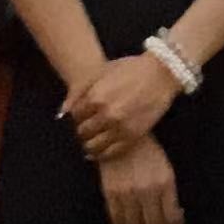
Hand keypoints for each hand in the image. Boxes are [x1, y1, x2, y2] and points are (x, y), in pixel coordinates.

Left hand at [62, 53, 179, 162]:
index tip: (81, 115)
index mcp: (96, 96)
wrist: (160, 74)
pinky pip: (110, 153)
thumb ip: (79, 90)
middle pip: (83, 131)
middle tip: (86, 128)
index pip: (75, 115)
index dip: (76, 116)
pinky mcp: (132, 137)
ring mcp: (120, 127)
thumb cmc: (130, 69)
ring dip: (89, 144)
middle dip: (82, 130)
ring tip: (92, 140)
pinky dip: (102, 154)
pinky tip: (99, 151)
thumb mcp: (102, 72)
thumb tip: (62, 111)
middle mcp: (106, 114)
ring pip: (94, 146)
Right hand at [97, 134, 184, 223]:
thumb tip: (174, 223)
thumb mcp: (166, 171)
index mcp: (165, 183)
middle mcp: (146, 191)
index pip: (171, 221)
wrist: (119, 135)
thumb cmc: (148, 153)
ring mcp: (127, 193)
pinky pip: (117, 221)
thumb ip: (170, 196)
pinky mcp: (110, 193)